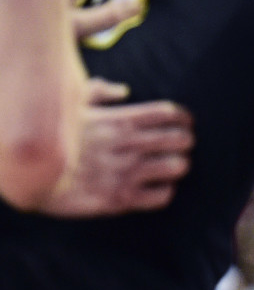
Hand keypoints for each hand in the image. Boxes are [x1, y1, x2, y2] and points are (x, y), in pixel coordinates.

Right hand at [43, 79, 192, 216]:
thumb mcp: (69, 106)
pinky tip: (158, 187)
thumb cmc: (52, 138)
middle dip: (186, 141)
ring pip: (177, 166)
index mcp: (117, 122)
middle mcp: (126, 146)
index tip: (186, 123)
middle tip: (182, 145)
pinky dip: (166, 191)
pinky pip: (162, 196)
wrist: (30, 176)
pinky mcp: (120, 199)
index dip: (184, 118)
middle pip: (180, 139)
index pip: (168, 114)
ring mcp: (125, 173)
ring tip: (172, 166)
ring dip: (179, 165)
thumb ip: (97, 93)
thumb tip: (123, 90)